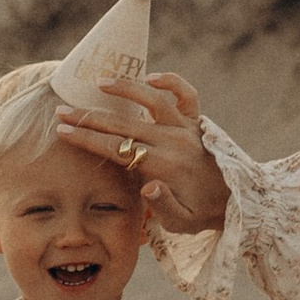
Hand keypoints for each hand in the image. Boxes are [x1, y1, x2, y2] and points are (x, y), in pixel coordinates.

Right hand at [56, 71, 229, 237]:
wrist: (238, 201)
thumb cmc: (201, 214)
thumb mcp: (181, 223)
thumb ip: (163, 206)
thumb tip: (147, 185)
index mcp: (162, 166)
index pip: (115, 148)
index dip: (87, 139)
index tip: (62, 131)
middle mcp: (172, 141)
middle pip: (123, 123)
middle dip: (89, 117)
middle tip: (61, 110)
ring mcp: (186, 128)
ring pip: (152, 99)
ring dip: (125, 88)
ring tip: (99, 82)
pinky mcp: (198, 121)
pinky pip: (186, 93)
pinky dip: (170, 80)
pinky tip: (150, 76)